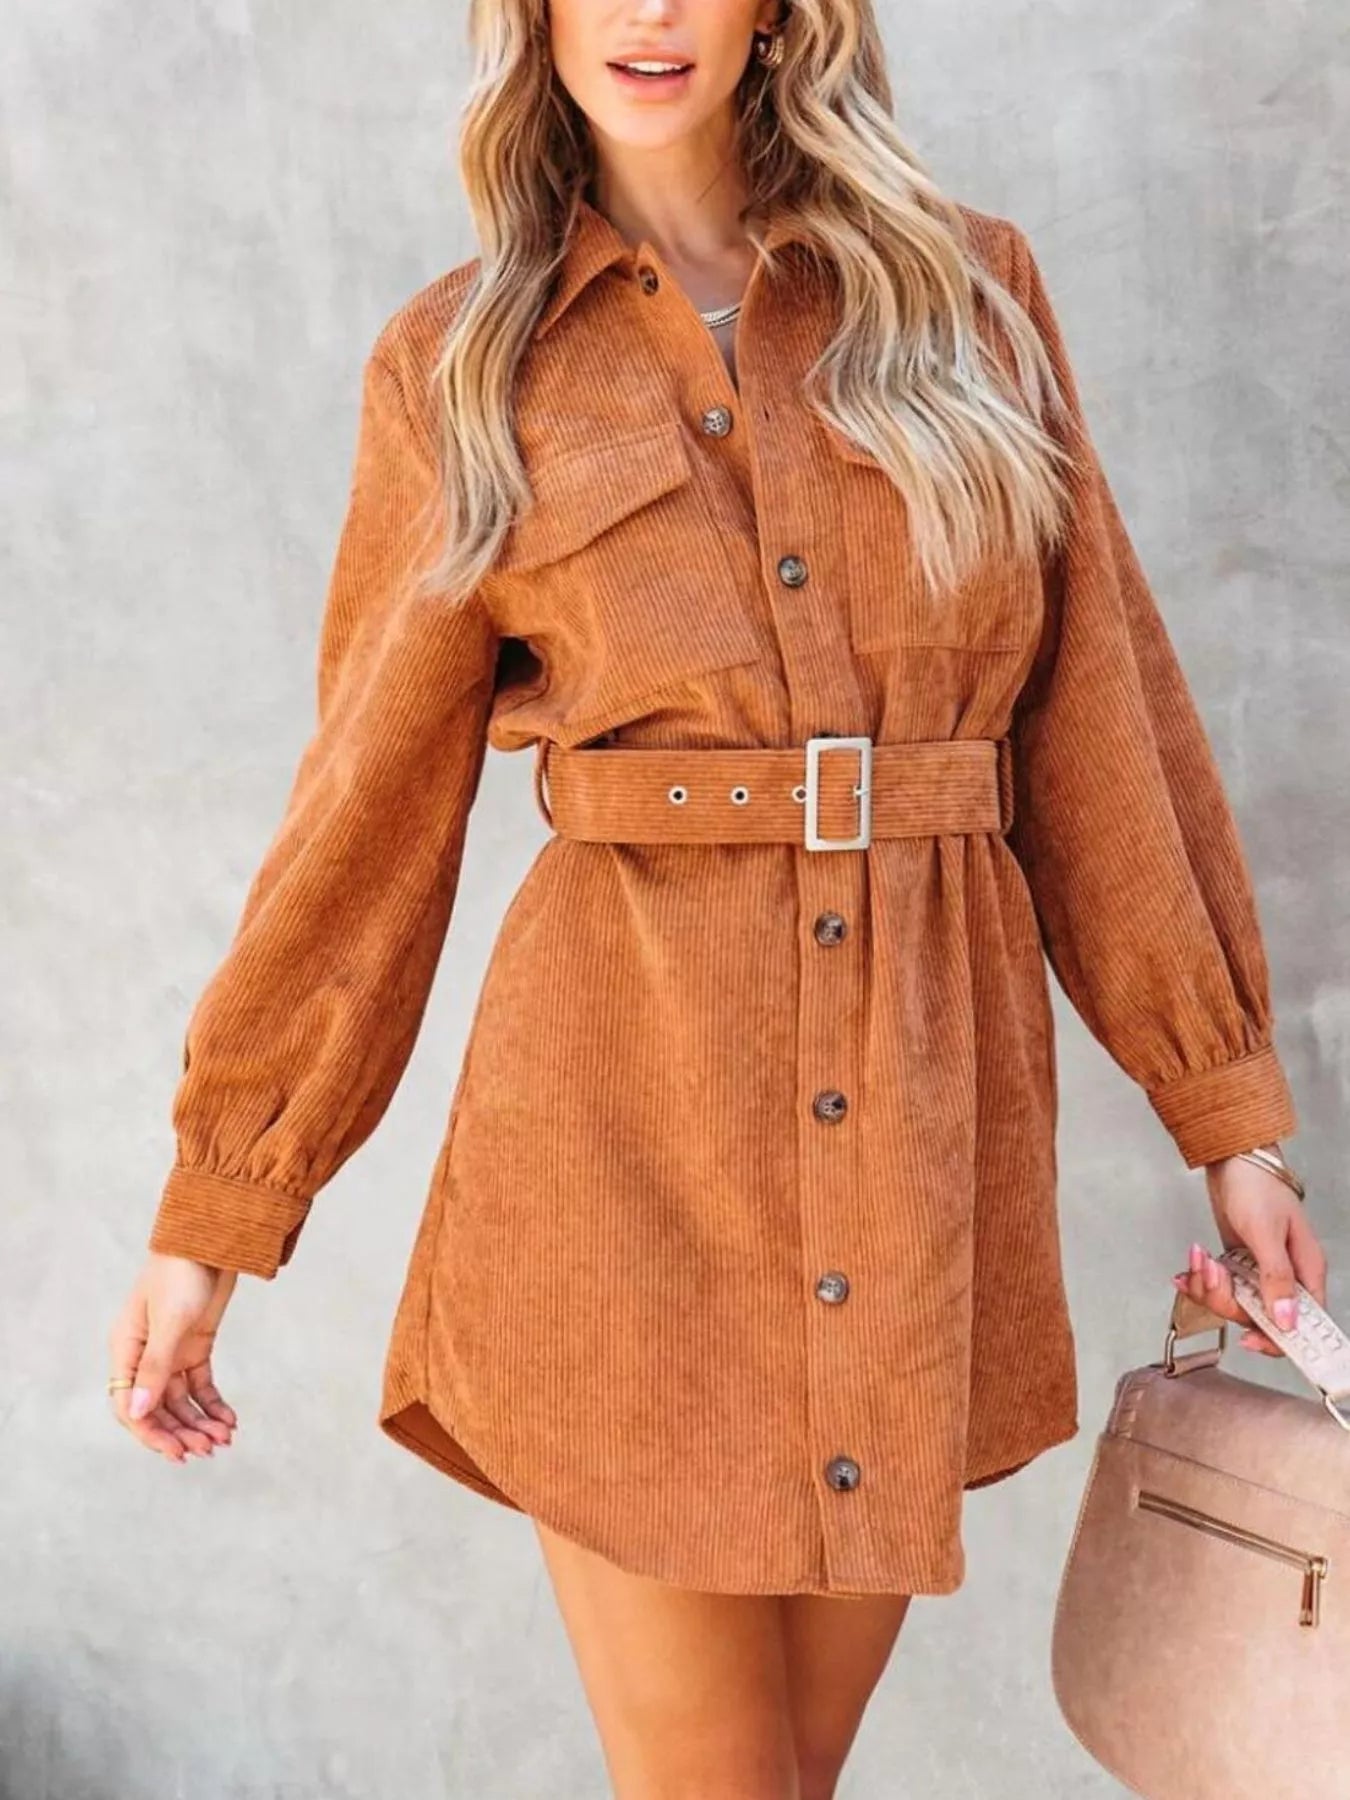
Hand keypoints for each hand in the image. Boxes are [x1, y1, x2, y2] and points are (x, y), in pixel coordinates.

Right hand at [108, 1253, 238, 1460]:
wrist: (212, 1239)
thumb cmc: (181, 1272)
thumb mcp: (170, 1321)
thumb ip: (155, 1367)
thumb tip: (139, 1414)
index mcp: (125, 1349)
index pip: (129, 1405)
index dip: (151, 1433)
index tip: (177, 1452)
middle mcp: (144, 1355)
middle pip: (156, 1408)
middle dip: (180, 1432)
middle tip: (206, 1450)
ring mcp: (171, 1352)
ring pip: (180, 1401)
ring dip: (199, 1422)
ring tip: (224, 1438)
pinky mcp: (196, 1346)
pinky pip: (200, 1385)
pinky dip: (213, 1404)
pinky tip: (229, 1420)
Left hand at [1170, 1150, 1327, 1359]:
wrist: (1232, 1158)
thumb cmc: (1258, 1186)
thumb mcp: (1266, 1233)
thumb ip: (1276, 1278)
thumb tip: (1287, 1322)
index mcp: (1305, 1271)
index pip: (1302, 1324)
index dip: (1278, 1339)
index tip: (1250, 1340)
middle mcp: (1284, 1276)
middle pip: (1258, 1317)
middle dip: (1228, 1300)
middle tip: (1214, 1274)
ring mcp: (1258, 1270)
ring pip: (1234, 1302)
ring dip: (1209, 1287)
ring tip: (1200, 1259)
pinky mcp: (1236, 1263)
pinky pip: (1219, 1286)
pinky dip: (1200, 1279)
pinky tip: (1190, 1265)